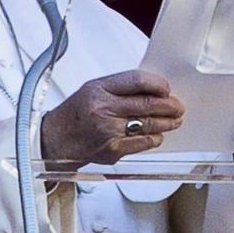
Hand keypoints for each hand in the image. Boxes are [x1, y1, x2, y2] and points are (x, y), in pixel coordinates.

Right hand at [41, 70, 184, 164]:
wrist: (55, 140)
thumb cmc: (77, 112)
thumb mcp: (95, 88)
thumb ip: (123, 86)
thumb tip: (155, 90)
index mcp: (99, 90)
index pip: (137, 81)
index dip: (158, 84)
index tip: (167, 88)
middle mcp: (103, 110)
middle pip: (148, 104)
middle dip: (169, 106)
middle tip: (178, 106)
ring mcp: (108, 132)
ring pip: (149, 125)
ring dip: (167, 123)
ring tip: (175, 120)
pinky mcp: (112, 151)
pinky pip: (142, 144)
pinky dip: (154, 138)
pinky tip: (157, 134)